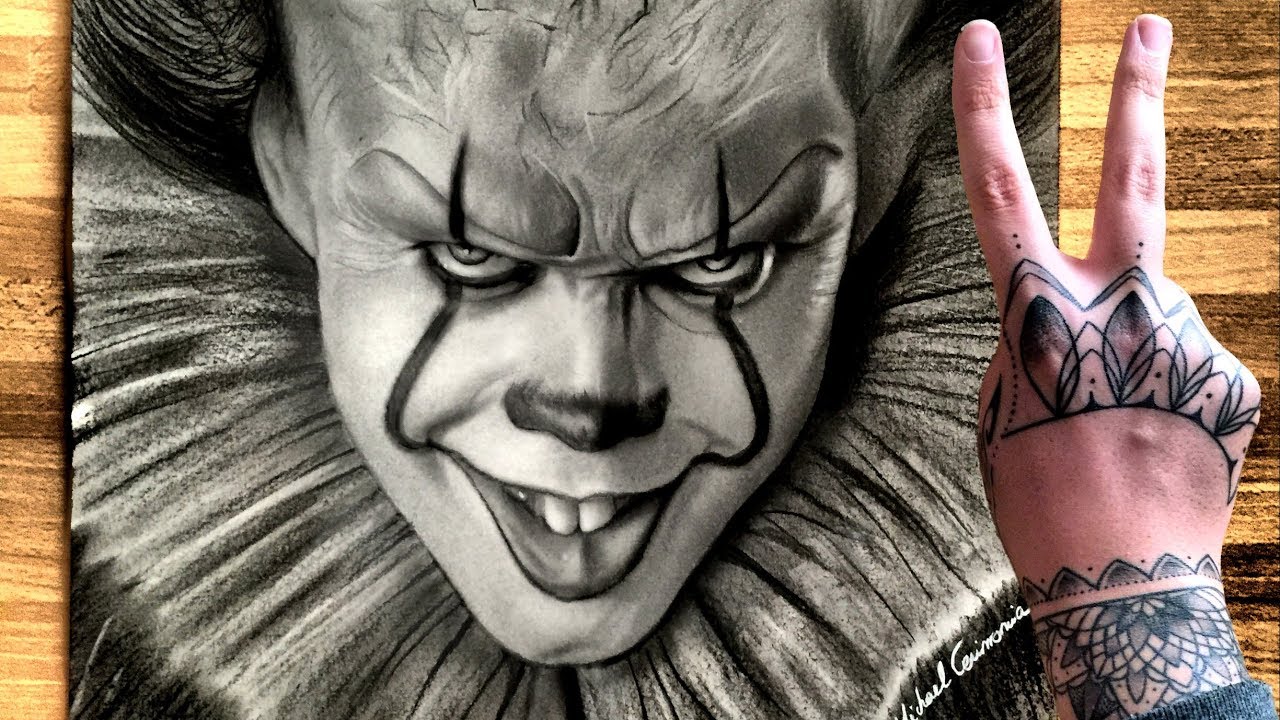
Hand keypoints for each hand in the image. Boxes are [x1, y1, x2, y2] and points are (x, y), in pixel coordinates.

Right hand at [953, 15, 1261, 719]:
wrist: (1121, 576)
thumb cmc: (1038, 497)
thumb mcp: (1000, 406)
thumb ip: (1036, 335)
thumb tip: (1079, 309)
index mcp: (1036, 312)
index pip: (999, 187)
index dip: (981, 107)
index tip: (978, 39)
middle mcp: (1118, 304)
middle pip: (1131, 174)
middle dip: (1136, 91)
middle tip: (1151, 30)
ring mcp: (1184, 332)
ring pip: (1155, 311)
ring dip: (1136, 357)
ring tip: (1122, 428)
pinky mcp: (1235, 371)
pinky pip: (1189, 361)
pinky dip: (1169, 395)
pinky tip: (1157, 442)